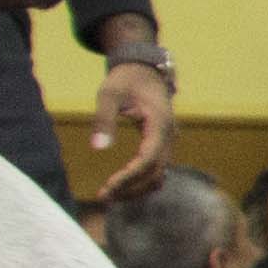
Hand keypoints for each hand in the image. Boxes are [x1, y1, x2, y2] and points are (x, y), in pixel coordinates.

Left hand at [91, 59, 175, 201]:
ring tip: (111, 194)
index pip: (147, 160)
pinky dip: (141, 180)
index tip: (107, 188)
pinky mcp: (162, 144)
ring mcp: (168, 142)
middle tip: (104, 197)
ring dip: (137, 188)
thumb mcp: (109, 94)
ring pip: (159, 175)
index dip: (128, 177)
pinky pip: (156, 169)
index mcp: (159, 125)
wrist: (145, 70)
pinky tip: (122, 184)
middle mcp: (169, 137)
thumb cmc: (126, 79)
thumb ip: (104, 119)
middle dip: (131, 189)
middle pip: (156, 174)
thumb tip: (98, 149)